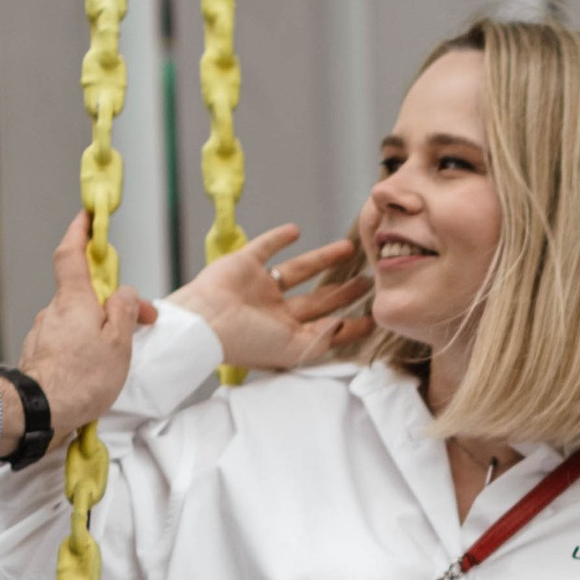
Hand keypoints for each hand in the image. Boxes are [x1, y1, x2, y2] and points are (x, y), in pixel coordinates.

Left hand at [7, 214, 153, 447]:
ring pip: (75, 321)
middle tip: (136, 322)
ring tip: (114, 359)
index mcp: (74, 301)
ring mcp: (42, 333)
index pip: (71, 253)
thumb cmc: (81, 379)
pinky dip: (81, 349)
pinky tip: (92, 372)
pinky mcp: (39, 355)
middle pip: (82, 293)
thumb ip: (125, 311)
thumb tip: (125, 294)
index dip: (80, 231)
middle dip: (108, 302)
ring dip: (96, 331)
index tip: (88, 216)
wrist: (39, 413)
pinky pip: (65, 342)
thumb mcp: (118, 343)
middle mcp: (53, 311)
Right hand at [169, 222, 373, 371]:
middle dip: (343, 291)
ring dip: (323, 259)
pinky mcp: (243, 264)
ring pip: (298, 270)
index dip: (349, 324)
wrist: (205, 323)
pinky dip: (279, 238)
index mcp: (286, 335)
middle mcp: (275, 312)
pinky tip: (295, 230)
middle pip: (318, 299)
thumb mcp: (293, 350)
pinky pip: (265, 247)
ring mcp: (259, 287)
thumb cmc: (247, 342)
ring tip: (348, 248)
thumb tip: (344, 325)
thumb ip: (323, 339)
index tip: (374, 318)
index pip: (326, 328)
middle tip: (368, 281)